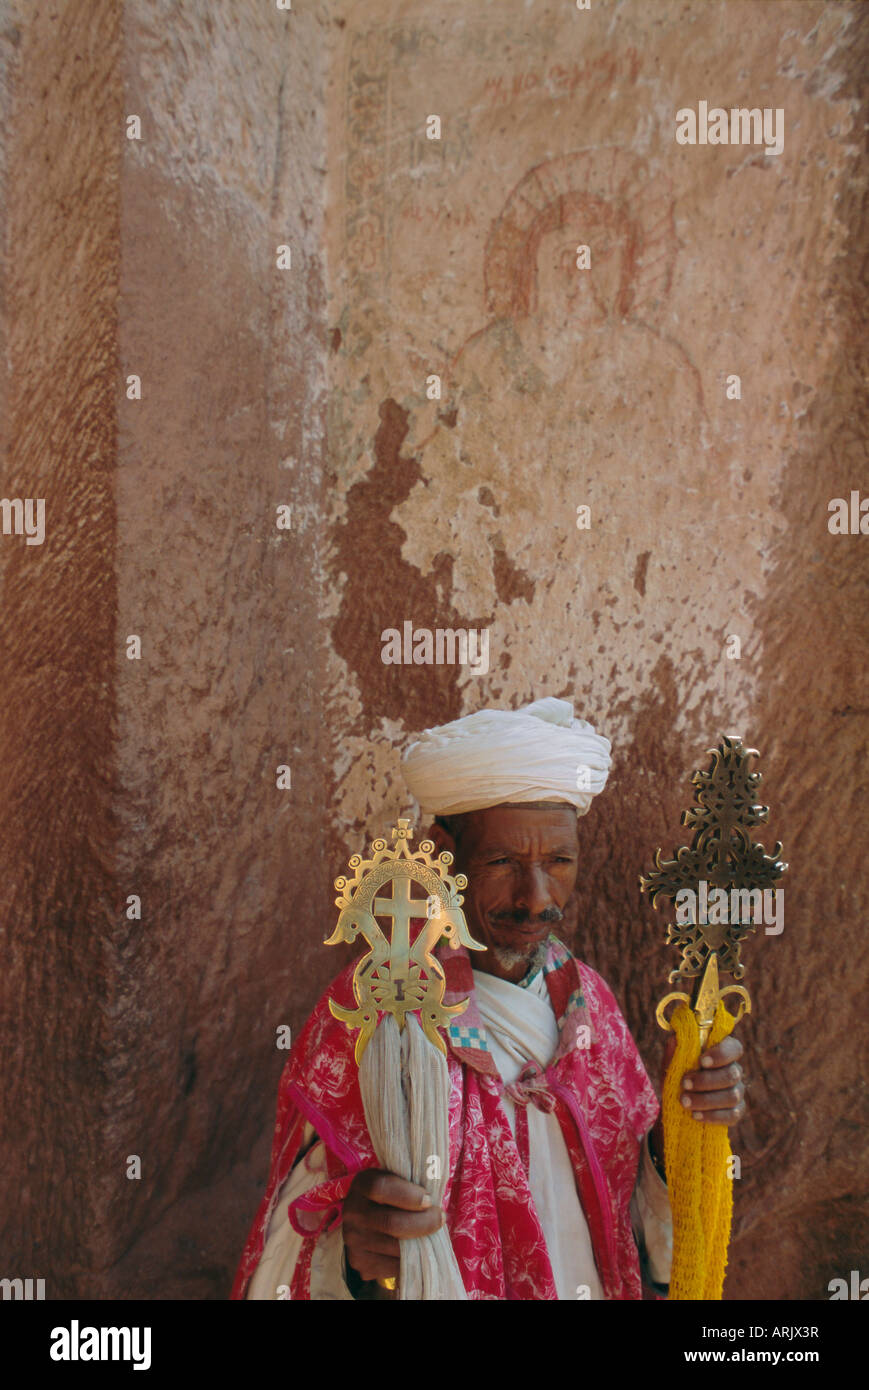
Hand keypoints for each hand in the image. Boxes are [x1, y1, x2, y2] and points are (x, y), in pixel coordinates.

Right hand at [342, 1169, 442, 1284]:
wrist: (366, 1221)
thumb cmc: (391, 1196)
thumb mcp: (396, 1180)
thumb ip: (412, 1182)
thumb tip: (436, 1193)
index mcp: (361, 1184)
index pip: (380, 1187)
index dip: (408, 1195)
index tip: (429, 1200)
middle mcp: (352, 1212)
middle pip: (390, 1222)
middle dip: (423, 1222)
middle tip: (440, 1219)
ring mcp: (353, 1239)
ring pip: (395, 1247)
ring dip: (420, 1243)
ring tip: (431, 1234)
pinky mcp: (359, 1261)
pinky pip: (392, 1266)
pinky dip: (410, 1261)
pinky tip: (416, 1250)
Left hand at [650, 1033, 745, 1168]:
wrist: (676, 1102)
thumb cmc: (678, 1074)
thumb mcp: (672, 1060)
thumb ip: (675, 1050)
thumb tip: (675, 1039)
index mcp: (723, 1052)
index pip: (734, 1048)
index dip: (721, 1054)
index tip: (701, 1061)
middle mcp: (734, 1070)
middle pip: (732, 1074)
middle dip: (707, 1080)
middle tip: (685, 1083)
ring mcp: (737, 1092)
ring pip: (732, 1096)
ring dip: (706, 1100)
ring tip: (685, 1101)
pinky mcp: (735, 1111)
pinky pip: (732, 1115)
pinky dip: (713, 1116)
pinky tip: (696, 1115)